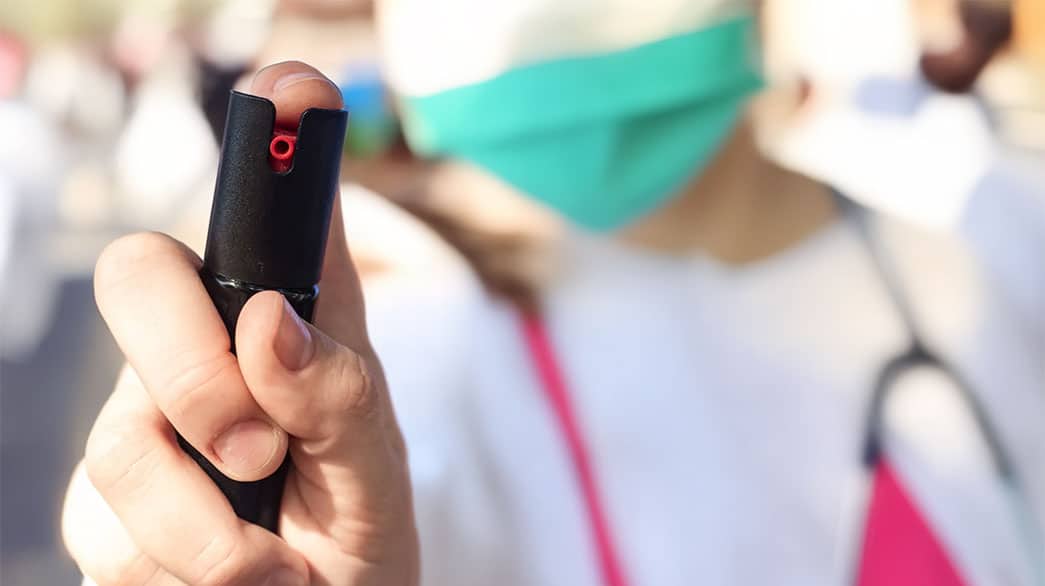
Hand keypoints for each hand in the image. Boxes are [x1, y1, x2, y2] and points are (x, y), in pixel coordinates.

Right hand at [61, 61, 418, 585]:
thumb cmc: (363, 537)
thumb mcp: (379, 474)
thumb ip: (342, 401)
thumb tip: (268, 327)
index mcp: (297, 322)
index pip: (271, 214)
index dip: (271, 142)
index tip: (293, 87)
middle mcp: (212, 347)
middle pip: (136, 275)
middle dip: (190, 375)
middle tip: (260, 451)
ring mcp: (148, 419)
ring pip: (118, 438)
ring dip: (204, 523)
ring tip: (276, 562)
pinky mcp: (107, 499)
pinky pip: (101, 521)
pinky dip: (173, 567)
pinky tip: (230, 578)